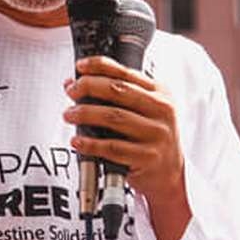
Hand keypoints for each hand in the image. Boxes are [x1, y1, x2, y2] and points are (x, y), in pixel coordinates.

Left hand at [63, 56, 191, 239]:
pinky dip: (91, 144)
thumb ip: (118, 94)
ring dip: (85, 114)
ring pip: (113, 117)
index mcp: (160, 92)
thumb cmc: (152, 136)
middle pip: (118, 90)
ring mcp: (156, 134)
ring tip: (69, 115)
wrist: (170, 173)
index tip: (80, 67)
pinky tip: (77, 141)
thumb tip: (77, 82)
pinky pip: (113, 147)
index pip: (126, 71)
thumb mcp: (146, 108)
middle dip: (89, 87)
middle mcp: (162, 110)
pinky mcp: (147, 156)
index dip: (99, 66)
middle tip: (71, 91)